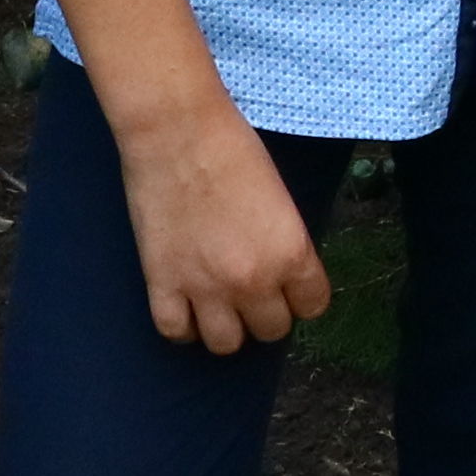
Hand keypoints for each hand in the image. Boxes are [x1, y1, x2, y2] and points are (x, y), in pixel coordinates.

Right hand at [121, 89, 327, 350]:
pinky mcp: (162, 284)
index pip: (313, 306)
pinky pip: (176, 333)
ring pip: (226, 345)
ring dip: (227, 327)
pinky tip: (186, 306)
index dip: (302, 296)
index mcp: (291, 254)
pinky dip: (183, 326)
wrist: (176, 131)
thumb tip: (282, 274)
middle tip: (252, 290)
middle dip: (266, 313)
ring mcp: (204, 287)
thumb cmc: (234, 148)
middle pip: (271, 331)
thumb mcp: (282, 199)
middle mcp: (252, 280)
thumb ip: (285, 243)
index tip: (290, 286)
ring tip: (220, 304)